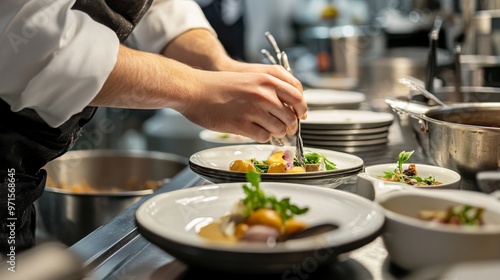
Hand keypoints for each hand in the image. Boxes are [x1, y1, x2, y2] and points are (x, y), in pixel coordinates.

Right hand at [176, 69, 306, 142]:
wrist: (195, 90)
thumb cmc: (220, 84)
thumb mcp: (250, 76)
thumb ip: (270, 86)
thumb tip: (289, 103)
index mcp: (267, 79)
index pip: (297, 96)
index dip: (302, 108)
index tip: (301, 115)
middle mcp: (264, 94)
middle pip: (291, 116)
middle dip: (291, 125)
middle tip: (288, 129)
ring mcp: (254, 110)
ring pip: (280, 129)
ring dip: (277, 132)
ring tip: (269, 130)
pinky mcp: (242, 125)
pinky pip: (264, 137)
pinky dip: (263, 137)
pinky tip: (255, 132)